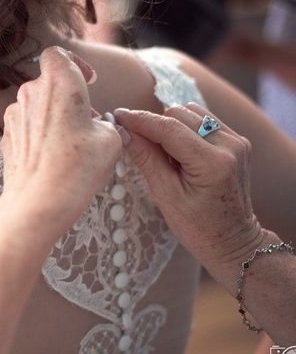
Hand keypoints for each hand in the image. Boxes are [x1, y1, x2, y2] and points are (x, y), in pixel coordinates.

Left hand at [0, 47, 121, 239]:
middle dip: (69, 98)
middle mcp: (31, 92)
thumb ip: (108, 124)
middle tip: (87, 122)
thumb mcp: (110, 141)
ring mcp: (14, 114)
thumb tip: (102, 128)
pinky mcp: (6, 136)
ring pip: (37, 105)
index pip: (58, 54)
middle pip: (49, 83)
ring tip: (72, 144)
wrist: (38, 201)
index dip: (74, 63)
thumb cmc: (76, 168)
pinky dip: (39, 134)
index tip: (88, 81)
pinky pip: (26, 126)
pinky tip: (52, 157)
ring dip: (54, 117)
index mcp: (59, 82)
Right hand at [114, 103, 264, 269]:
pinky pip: (203, 120)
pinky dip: (185, 129)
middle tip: (143, 148)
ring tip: (167, 156)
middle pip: (179, 114)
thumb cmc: (198, 227)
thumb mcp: (166, 196)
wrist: (233, 242)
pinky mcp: (237, 140)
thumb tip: (123, 131)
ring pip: (191, 112)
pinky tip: (181, 153)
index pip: (169, 128)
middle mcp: (230, 145)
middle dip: (156, 126)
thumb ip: (146, 158)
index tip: (117, 115)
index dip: (140, 120)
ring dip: (171, 126)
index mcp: (213, 163)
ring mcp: (237, 140)